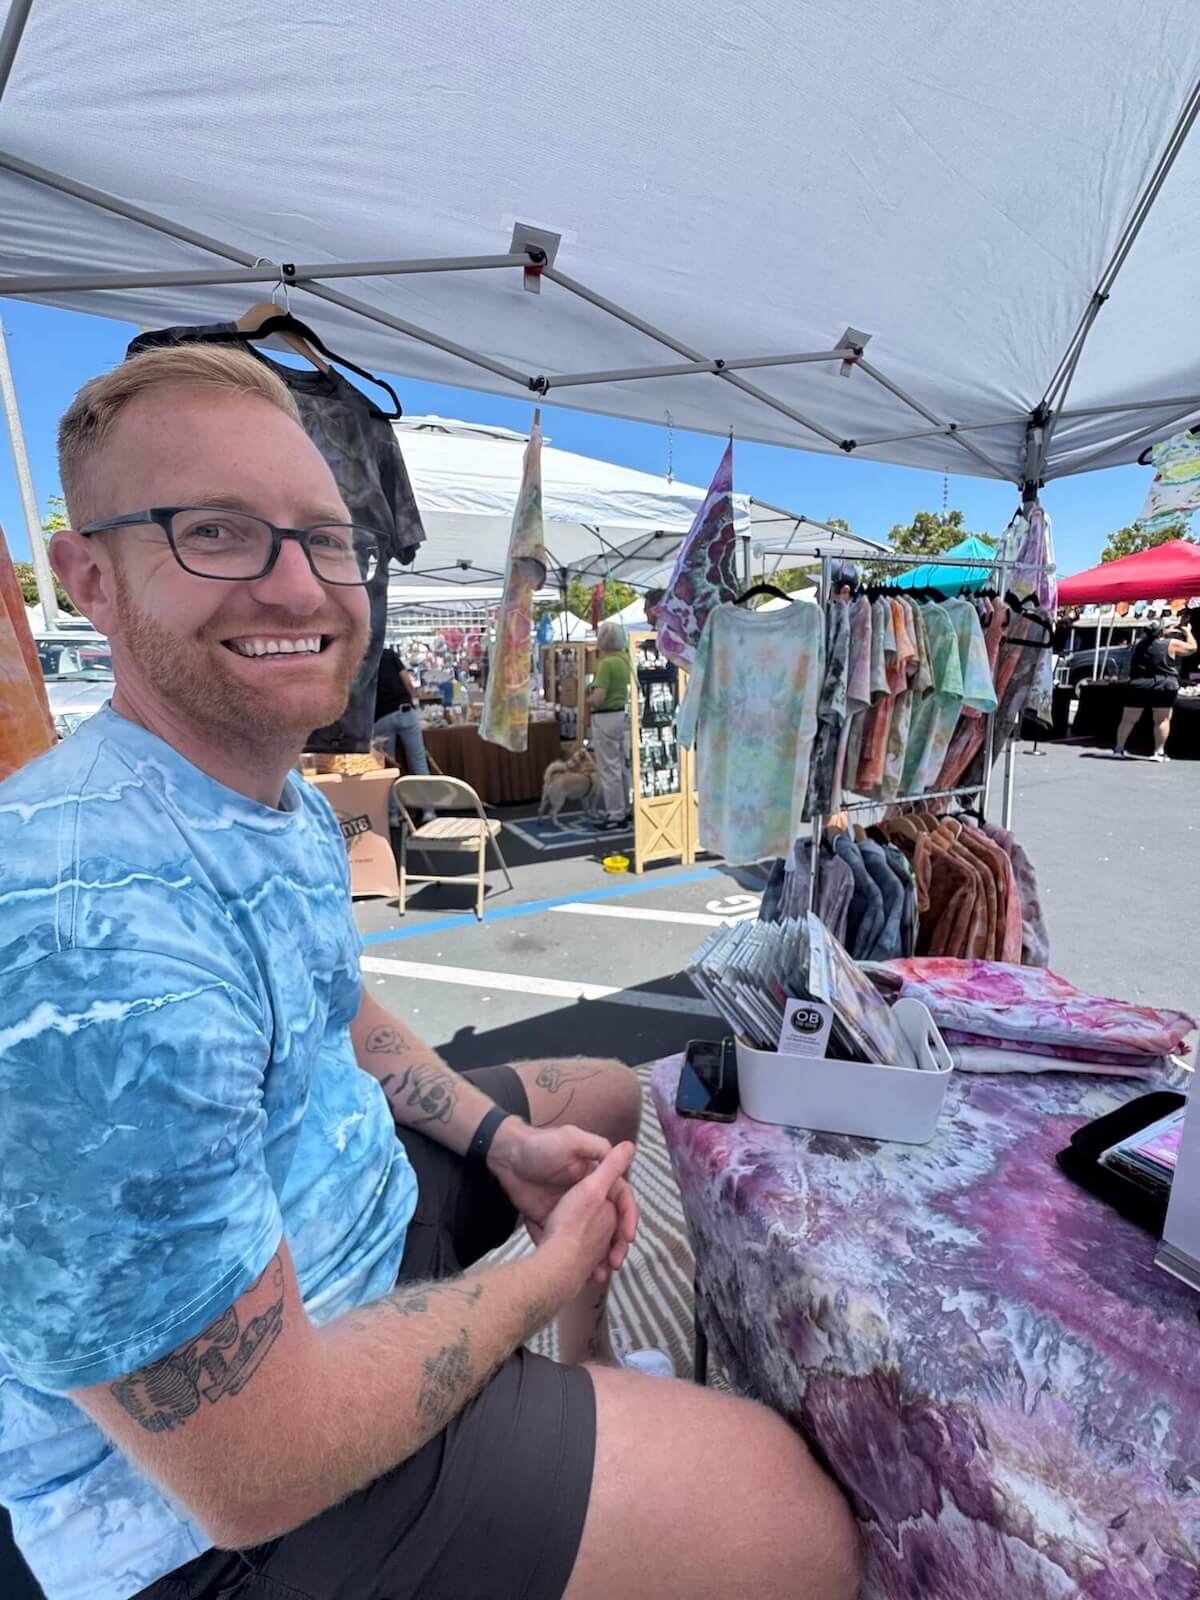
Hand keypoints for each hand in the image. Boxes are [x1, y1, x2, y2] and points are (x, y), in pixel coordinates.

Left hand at [538, 1142, 636, 1292]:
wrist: (506, 1159)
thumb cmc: (540, 1146)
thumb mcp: (572, 1141)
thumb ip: (598, 1149)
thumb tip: (628, 1150)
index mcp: (594, 1175)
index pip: (620, 1198)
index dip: (628, 1217)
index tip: (628, 1236)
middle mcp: (585, 1194)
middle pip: (609, 1222)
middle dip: (616, 1244)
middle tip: (615, 1262)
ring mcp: (567, 1209)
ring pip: (589, 1237)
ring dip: (596, 1256)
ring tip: (598, 1274)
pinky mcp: (549, 1220)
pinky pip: (562, 1241)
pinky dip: (568, 1256)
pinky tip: (574, 1271)